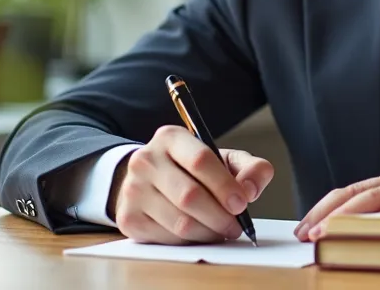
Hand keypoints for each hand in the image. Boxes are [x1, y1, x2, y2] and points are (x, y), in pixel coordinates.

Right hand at [110, 125, 273, 243]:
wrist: (150, 182)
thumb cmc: (192, 171)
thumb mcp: (223, 160)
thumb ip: (249, 168)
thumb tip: (250, 190)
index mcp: (170, 138)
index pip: (201, 160)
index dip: (225, 185)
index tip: (242, 203)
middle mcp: (146, 160)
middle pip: (190, 196)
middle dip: (220, 216)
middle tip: (235, 225)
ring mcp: (133, 190)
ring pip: (180, 222)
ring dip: (208, 232)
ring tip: (221, 230)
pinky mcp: (128, 218)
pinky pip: (167, 239)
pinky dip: (190, 241)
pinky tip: (199, 234)